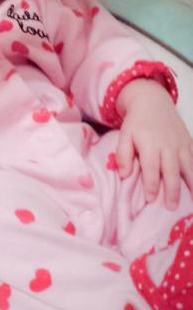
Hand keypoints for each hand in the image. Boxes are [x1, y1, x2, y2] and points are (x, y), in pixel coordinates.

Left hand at [116, 79, 192, 208]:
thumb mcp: (124, 135)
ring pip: (189, 167)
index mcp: (150, 145)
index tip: (150, 200)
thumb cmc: (136, 123)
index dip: (151, 186)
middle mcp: (168, 146)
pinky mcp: (189, 143)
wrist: (152, 102)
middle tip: (171, 207)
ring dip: (192, 184)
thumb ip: (123, 155)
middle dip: (172, 191)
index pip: (151, 169)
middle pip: (172, 171)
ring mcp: (181, 144)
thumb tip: (124, 175)